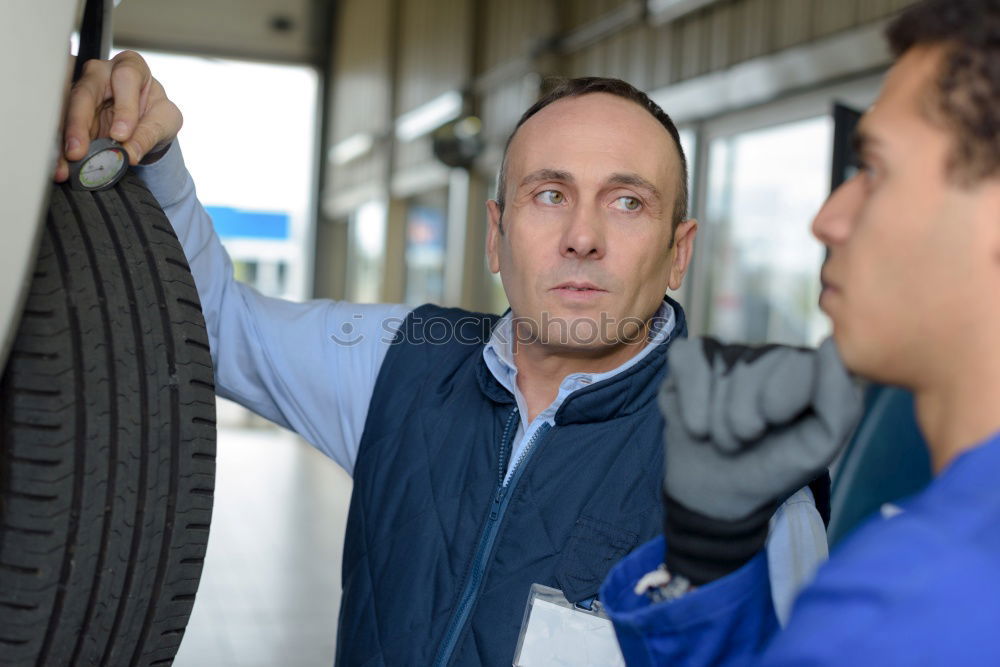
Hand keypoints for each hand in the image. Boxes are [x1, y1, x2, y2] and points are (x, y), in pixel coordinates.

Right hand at [55, 50, 181, 182]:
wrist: (147, 120)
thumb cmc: (156, 111)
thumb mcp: (166, 121)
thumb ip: (150, 134)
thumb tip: (130, 154)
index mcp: (131, 67)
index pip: (125, 79)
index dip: (124, 108)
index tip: (121, 135)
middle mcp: (101, 74)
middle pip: (85, 93)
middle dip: (79, 124)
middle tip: (78, 151)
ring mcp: (82, 91)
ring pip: (68, 111)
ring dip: (66, 139)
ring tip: (67, 161)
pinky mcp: (72, 111)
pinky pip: (64, 127)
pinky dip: (63, 147)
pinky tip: (62, 163)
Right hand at [659, 337, 861, 582]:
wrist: (717, 492)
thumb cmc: (772, 465)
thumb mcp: (817, 448)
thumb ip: (839, 400)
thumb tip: (831, 344)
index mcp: (808, 369)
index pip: (798, 361)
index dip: (779, 403)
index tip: (777, 427)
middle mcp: (769, 353)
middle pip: (755, 364)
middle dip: (745, 416)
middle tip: (748, 438)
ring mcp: (727, 351)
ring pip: (721, 367)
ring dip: (718, 419)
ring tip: (725, 438)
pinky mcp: (688, 356)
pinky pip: (688, 360)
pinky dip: (691, 403)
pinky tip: (698, 425)